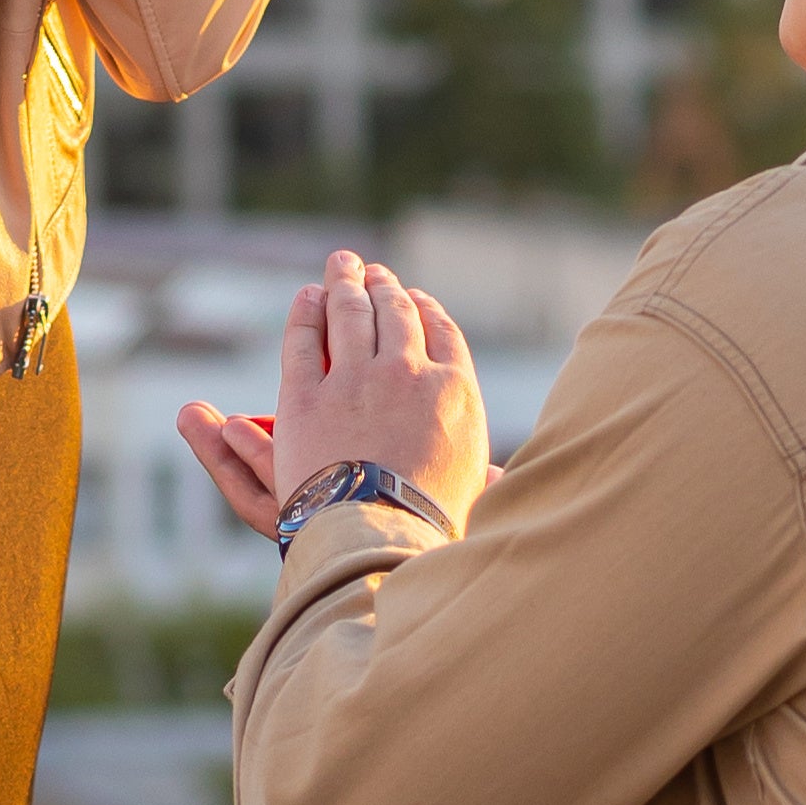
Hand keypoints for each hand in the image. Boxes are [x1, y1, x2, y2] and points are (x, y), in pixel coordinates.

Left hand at [177, 249, 491, 543]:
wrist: (379, 538)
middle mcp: (407, 373)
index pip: (442, 331)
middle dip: (383, 286)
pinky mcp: (306, 397)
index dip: (425, 309)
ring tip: (342, 266)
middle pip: (396, 314)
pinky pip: (304, 341)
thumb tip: (501, 479)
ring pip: (351, 315)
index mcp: (454, 389)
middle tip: (372, 272)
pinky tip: (308, 298)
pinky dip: (306, 313)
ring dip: (346, 283)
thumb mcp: (474, 492)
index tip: (414, 297)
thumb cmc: (432, 527)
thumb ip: (483, 472)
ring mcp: (354, 381)